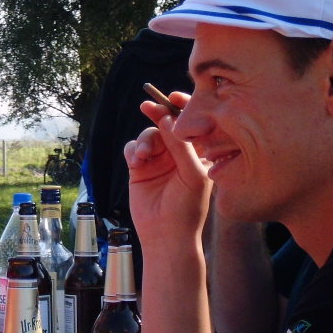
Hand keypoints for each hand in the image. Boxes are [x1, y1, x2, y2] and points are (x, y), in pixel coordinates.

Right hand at [123, 92, 210, 247]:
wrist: (165, 234)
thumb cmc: (188, 208)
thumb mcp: (193, 174)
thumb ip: (181, 146)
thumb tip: (166, 118)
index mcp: (199, 153)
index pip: (193, 123)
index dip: (185, 106)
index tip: (174, 97)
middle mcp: (179, 153)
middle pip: (167, 123)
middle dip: (158, 114)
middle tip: (148, 106)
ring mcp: (159, 159)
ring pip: (148, 135)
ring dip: (144, 142)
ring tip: (143, 157)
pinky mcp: (140, 168)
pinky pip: (133, 148)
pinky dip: (133, 151)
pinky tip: (136, 163)